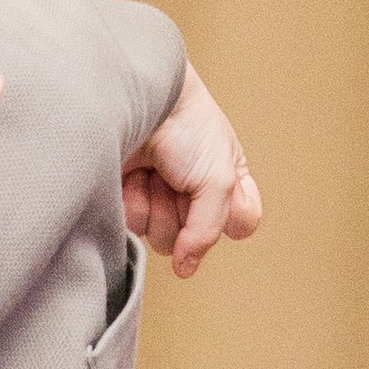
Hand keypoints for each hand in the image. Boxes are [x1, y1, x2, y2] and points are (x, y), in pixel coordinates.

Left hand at [123, 66, 261, 277]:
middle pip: (196, 241)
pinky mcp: (126, 201)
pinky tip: (133, 176)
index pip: (241, 224)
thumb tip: (186, 269)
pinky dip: (134, 203)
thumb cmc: (185, 124)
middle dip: (186, 210)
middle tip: (180, 176)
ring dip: (159, 206)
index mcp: (226, 181)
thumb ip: (210, 229)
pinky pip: (134, 228)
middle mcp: (192, 195)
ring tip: (154, 172)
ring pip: (163, 240)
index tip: (219, 185)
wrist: (137, 99)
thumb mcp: (219, 176)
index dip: (230, 215)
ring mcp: (158, 199)